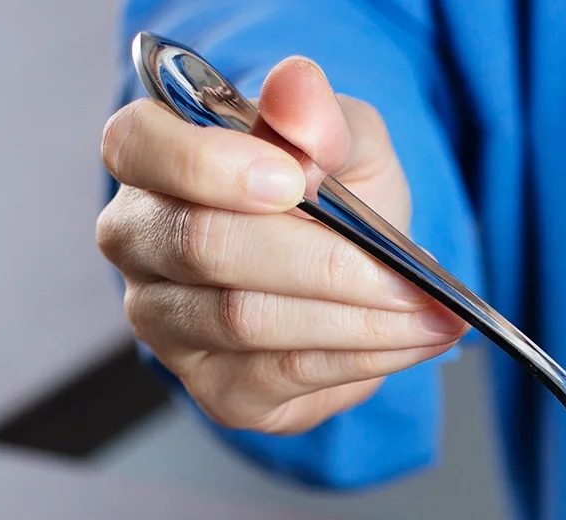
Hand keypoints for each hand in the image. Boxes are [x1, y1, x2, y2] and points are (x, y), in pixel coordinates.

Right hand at [96, 57, 466, 435]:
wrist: (353, 271)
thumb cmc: (330, 192)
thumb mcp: (342, 139)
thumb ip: (320, 116)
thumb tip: (296, 87)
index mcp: (148, 156)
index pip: (138, 146)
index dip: (209, 164)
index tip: (294, 179)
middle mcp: (137, 240)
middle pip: (204, 247)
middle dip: (318, 260)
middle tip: (404, 270)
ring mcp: (164, 321)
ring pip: (248, 320)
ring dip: (355, 317)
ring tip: (429, 309)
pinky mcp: (214, 386)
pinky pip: (283, 373)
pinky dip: (361, 355)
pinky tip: (412, 338)